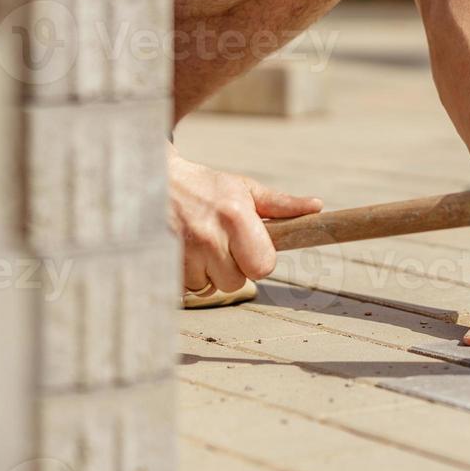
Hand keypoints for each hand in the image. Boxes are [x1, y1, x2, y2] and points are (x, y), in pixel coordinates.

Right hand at [169, 147, 321, 293]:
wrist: (153, 181)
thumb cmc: (206, 187)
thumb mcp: (244, 189)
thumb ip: (280, 204)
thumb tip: (317, 207)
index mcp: (235, 217)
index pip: (262, 266)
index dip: (257, 259)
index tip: (247, 246)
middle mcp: (209, 236)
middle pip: (236, 282)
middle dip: (231, 268)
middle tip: (220, 243)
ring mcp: (182, 252)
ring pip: (210, 288)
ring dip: (207, 274)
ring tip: (199, 245)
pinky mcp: (163, 264)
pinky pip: (187, 289)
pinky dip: (187, 277)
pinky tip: (183, 252)